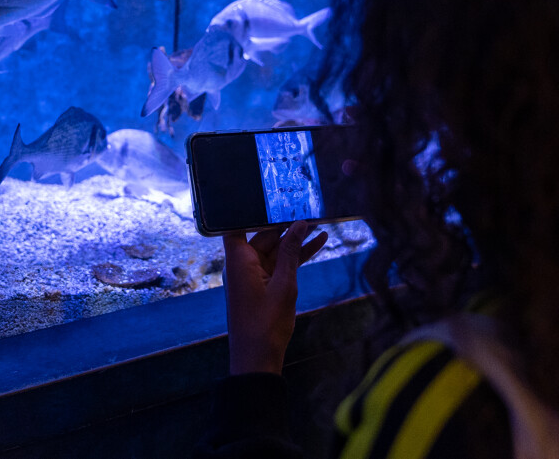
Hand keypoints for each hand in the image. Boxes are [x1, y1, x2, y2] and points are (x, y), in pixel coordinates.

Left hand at [222, 221, 329, 375]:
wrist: (258, 360)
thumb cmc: (266, 324)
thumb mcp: (284, 285)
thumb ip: (290, 253)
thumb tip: (299, 225)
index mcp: (238, 261)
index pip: (238, 226)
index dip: (251, 211)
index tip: (270, 197)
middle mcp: (242, 265)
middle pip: (262, 236)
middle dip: (285, 225)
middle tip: (308, 209)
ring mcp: (253, 276)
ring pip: (275, 250)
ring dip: (295, 241)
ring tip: (320, 225)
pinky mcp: (264, 286)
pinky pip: (279, 265)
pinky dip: (295, 258)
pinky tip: (317, 245)